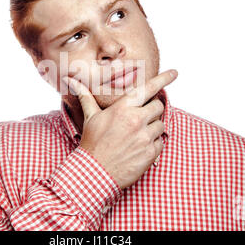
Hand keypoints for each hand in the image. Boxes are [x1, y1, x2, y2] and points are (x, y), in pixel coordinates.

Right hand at [63, 69, 177, 189]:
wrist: (95, 172)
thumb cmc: (92, 143)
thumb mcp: (90, 117)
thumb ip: (86, 96)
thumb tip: (70, 80)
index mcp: (123, 108)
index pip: (149, 88)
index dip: (164, 78)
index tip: (175, 72)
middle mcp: (136, 120)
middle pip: (159, 106)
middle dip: (153, 110)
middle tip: (140, 118)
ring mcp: (145, 137)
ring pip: (161, 124)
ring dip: (153, 128)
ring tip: (136, 135)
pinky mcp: (151, 153)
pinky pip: (161, 142)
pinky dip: (153, 143)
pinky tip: (139, 148)